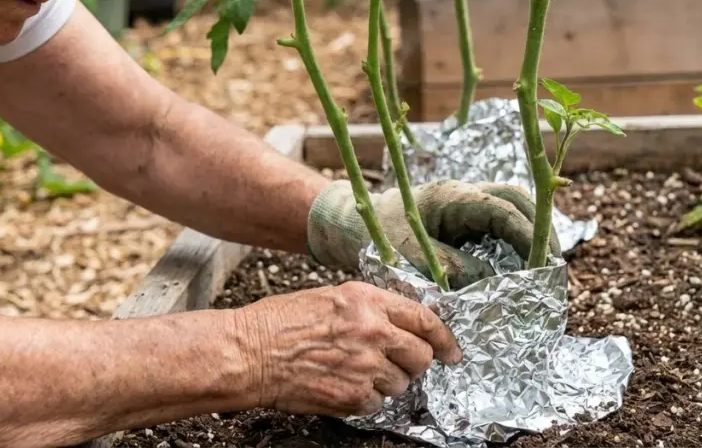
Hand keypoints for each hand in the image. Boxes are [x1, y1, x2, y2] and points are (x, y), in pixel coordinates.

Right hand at [234, 280, 461, 416]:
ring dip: (386, 382)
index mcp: (367, 300)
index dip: (444, 337)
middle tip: (402, 364)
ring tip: (355, 372)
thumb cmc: (280, 323)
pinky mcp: (352, 396)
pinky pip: (377, 403)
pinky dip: (365, 399)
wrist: (250, 354)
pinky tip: (343, 386)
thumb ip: (369, 308)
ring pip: (401, 383)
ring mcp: (364, 366)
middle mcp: (372, 331)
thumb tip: (398, 324)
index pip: (424, 318)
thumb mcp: (331, 297)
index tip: (452, 350)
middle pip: (421, 355)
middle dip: (417, 362)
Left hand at [307, 179, 561, 288]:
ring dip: (527, 234)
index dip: (529, 236)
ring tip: (539, 268)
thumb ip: (453, 268)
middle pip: (516, 199)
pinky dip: (512, 240)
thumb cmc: (375, 236)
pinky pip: (496, 222)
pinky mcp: (460, 216)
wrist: (349, 222)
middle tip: (551, 265)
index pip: (504, 209)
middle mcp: (462, 193)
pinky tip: (516, 266)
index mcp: (452, 196)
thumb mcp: (412, 257)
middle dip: (538, 229)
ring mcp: (463, 202)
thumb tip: (490, 282)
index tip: (544, 264)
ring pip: (510, 208)